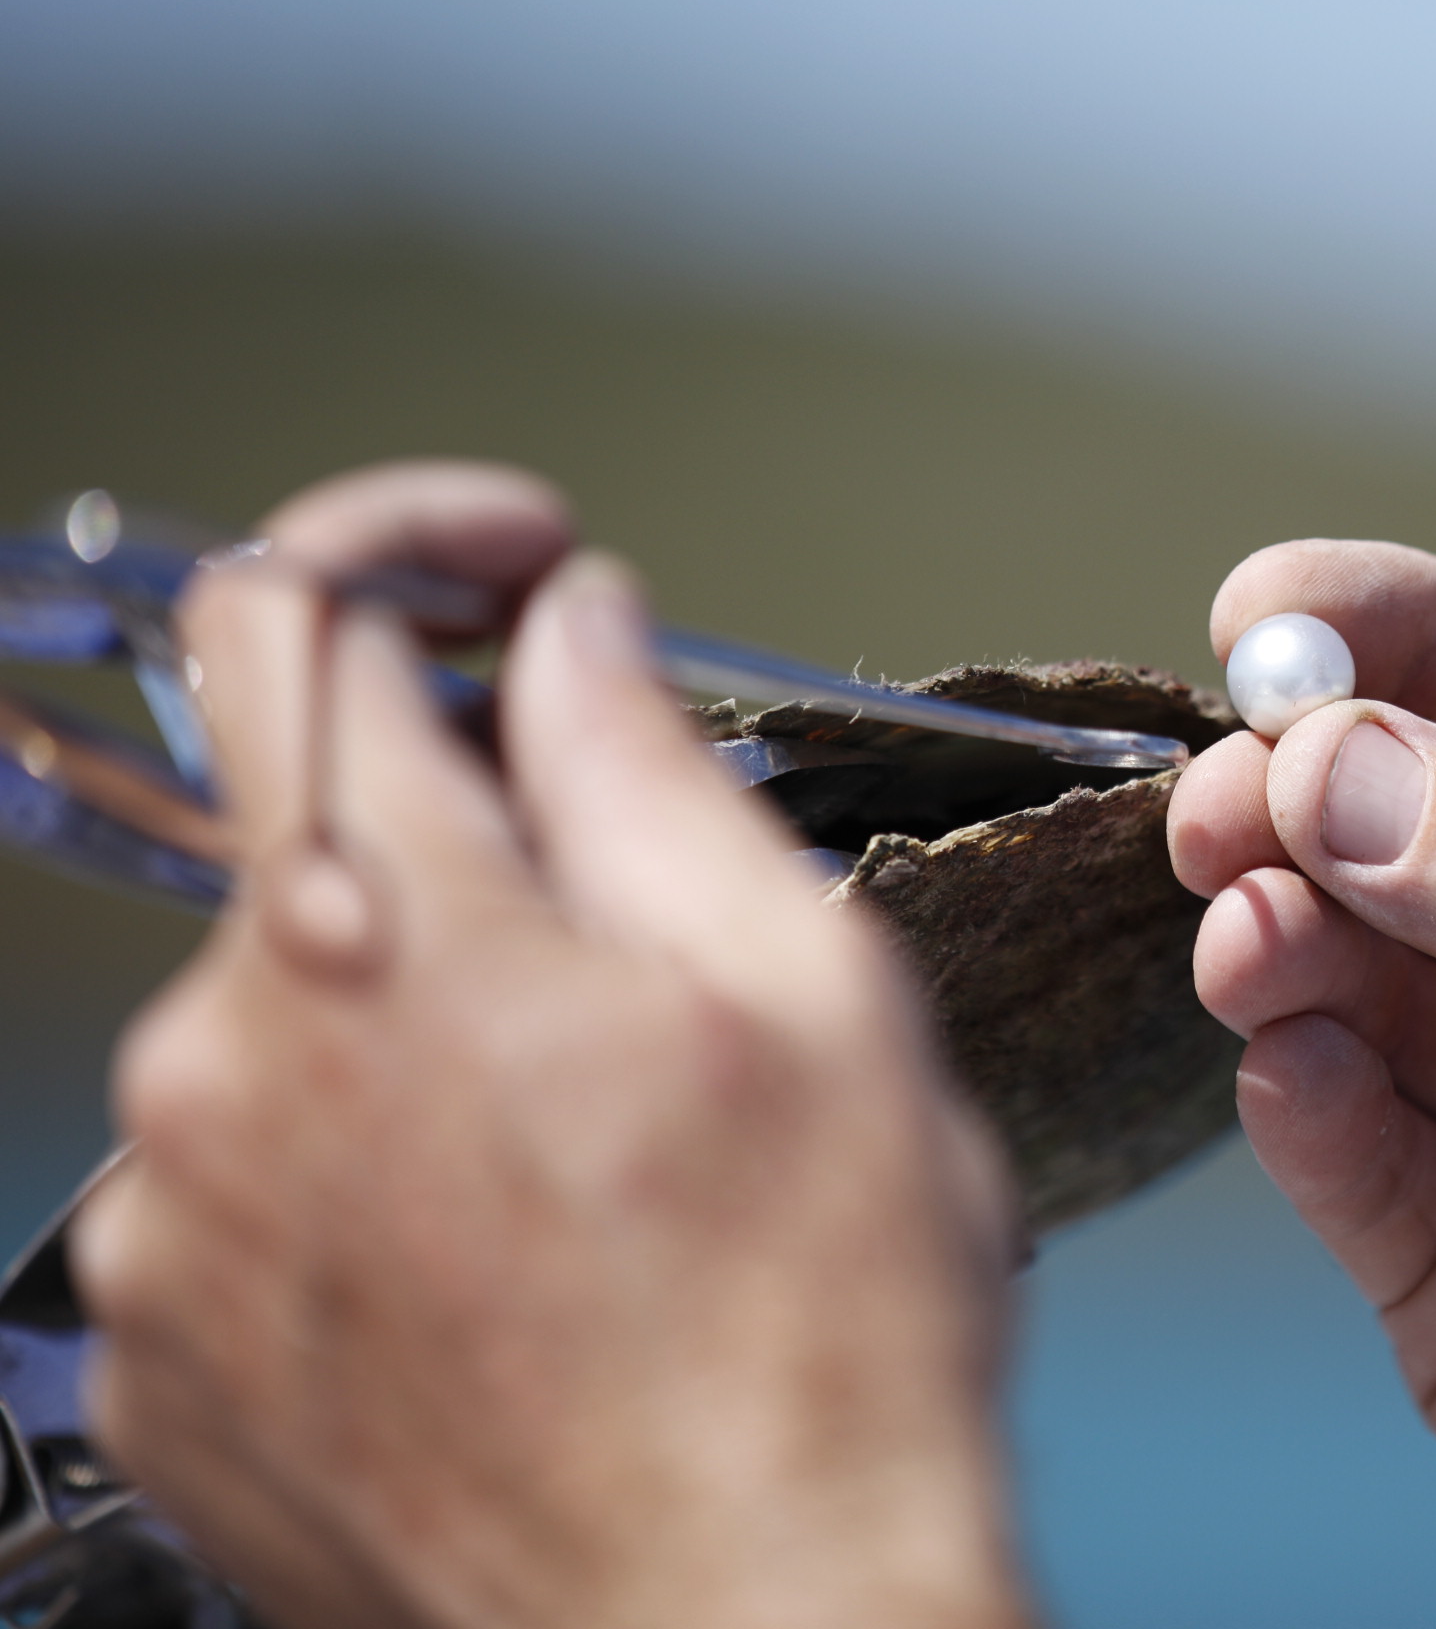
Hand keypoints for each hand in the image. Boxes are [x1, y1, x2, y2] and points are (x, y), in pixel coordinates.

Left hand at [70, 464, 1024, 1628]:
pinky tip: (513, 1271)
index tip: (506, 567)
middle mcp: (219, 1061)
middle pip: (309, 834)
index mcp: (387, 933)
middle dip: (473, 845)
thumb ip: (648, 771)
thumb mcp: (811, 994)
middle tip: (649, 966)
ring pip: (286, 1020)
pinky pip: (245, 1184)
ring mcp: (168, 1228)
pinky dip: (363, 1175)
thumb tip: (572, 634)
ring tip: (602, 1173)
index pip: (288, 614)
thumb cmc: (816, 1342)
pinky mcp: (155, 1363)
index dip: (403, 537)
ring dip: (424, 1031)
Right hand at [1168, 541, 1435, 1627]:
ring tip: (1255, 937)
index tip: (1265, 621)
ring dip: (1276, 940)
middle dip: (1292, 795)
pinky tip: (1300, 1070)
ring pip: (1332, 970)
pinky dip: (1297, 1094)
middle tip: (1224, 807)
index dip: (1386, 627)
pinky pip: (1331, 1137)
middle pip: (1385, 815)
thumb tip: (1327, 762)